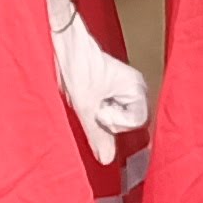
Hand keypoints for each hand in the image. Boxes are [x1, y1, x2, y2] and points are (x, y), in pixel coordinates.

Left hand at [55, 9, 148, 163]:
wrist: (64, 43)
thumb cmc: (78, 65)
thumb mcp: (85, 106)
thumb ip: (98, 135)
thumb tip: (107, 160)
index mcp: (136, 88)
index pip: (137, 122)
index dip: (115, 122)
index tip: (99, 111)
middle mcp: (135, 87)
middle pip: (129, 121)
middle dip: (107, 119)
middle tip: (92, 106)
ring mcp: (124, 87)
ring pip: (118, 116)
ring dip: (100, 114)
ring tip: (87, 100)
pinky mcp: (111, 88)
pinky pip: (110, 109)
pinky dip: (97, 109)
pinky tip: (87, 98)